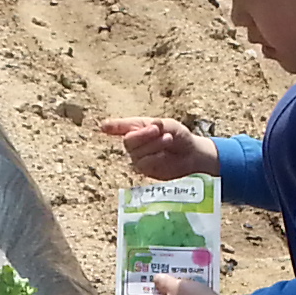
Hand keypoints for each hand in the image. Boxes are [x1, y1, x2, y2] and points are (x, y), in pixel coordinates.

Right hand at [98, 115, 219, 180]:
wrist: (191, 155)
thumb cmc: (180, 137)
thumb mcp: (170, 126)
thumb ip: (158, 126)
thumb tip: (150, 124)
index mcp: (138, 128)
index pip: (122, 127)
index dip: (114, 127)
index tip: (104, 127)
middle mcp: (135, 143)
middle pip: (128, 140)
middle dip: (142, 135)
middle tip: (157, 130)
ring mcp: (138, 157)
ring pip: (136, 152)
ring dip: (153, 144)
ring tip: (168, 139)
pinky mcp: (144, 170)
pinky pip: (144, 163)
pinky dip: (154, 157)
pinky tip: (164, 154)